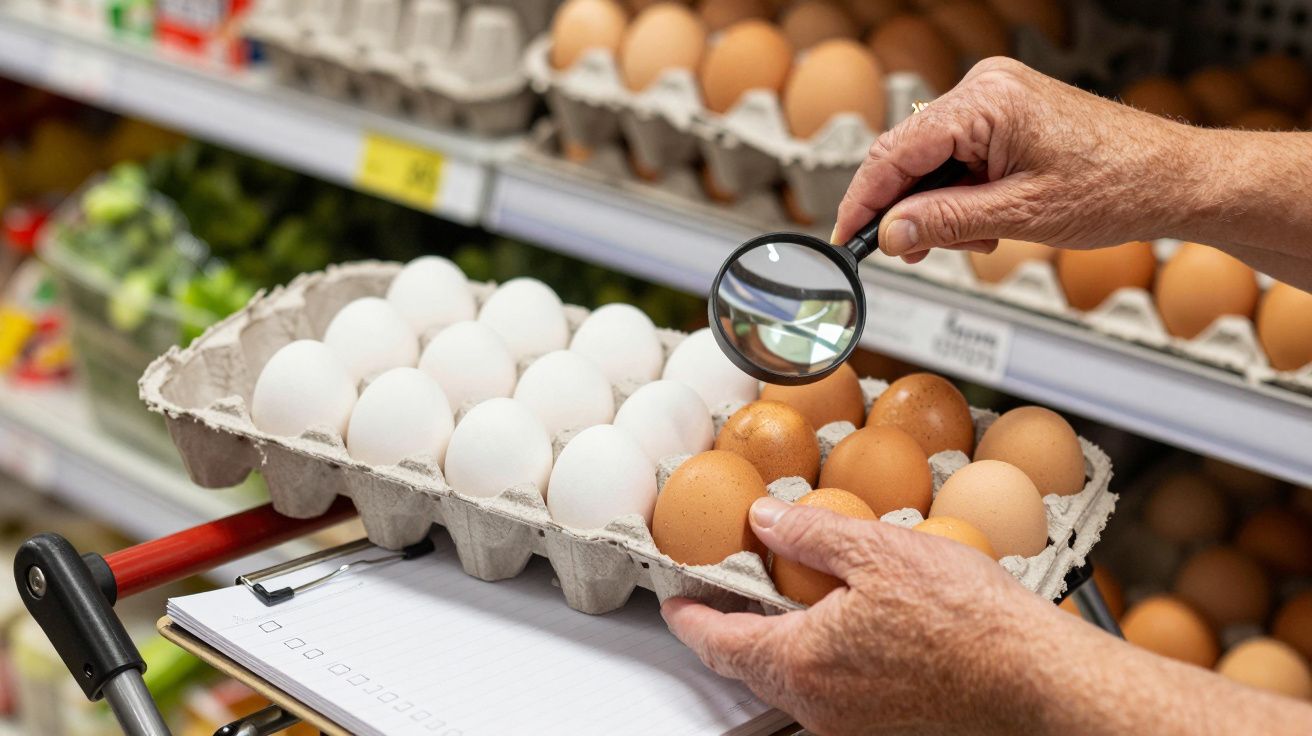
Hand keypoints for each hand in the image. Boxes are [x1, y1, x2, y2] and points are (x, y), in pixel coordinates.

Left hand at [661, 497, 1062, 734]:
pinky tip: (845, 624)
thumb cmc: (966, 619)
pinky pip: (829, 691)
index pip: (718, 642)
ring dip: (778, 641)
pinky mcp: (883, 727)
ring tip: (788, 596)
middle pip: (750, 666)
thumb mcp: (877, 549)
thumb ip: (809, 533)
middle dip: (732, 628)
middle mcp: (819, 705)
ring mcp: (851, 723)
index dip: (690, 617)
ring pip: (791, 680)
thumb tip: (765, 519)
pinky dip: (818, 657)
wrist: (1033, 676)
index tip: (675, 600)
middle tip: (727, 591)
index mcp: (802, 662)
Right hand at [833, 57, 1198, 263]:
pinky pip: (959, 154)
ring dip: (940, 205)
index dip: (864, 200)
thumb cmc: (1116, 187)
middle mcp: (986, 88)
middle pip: (909, 154)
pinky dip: (962, 192)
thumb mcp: (1019, 217)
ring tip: (978, 237)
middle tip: (915, 253)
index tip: (847, 237)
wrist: (1173, 178)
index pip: (896, 152)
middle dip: (908, 209)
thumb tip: (889, 233)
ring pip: (933, 159)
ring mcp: (998, 97)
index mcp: (987, 102)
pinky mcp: (1008, 113)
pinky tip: (988, 218)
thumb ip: (944, 222)